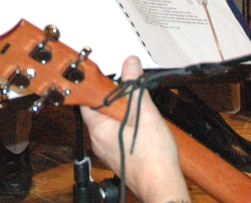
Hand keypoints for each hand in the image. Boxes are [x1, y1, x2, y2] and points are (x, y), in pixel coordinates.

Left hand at [81, 56, 188, 202]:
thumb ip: (135, 87)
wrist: (163, 186)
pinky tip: (141, 129)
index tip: (108, 78)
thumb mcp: (145, 113)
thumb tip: (130, 65)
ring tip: (139, 112)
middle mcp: (98, 141)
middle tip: (130, 94)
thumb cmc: (153, 158)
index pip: (87, 99)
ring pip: (108, 123)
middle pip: (98, 110)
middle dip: (114, 100)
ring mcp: (107, 151)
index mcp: (98, 128)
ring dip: (121, 115)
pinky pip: (116, 136)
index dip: (97, 86)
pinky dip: (125, 128)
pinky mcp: (117, 156)